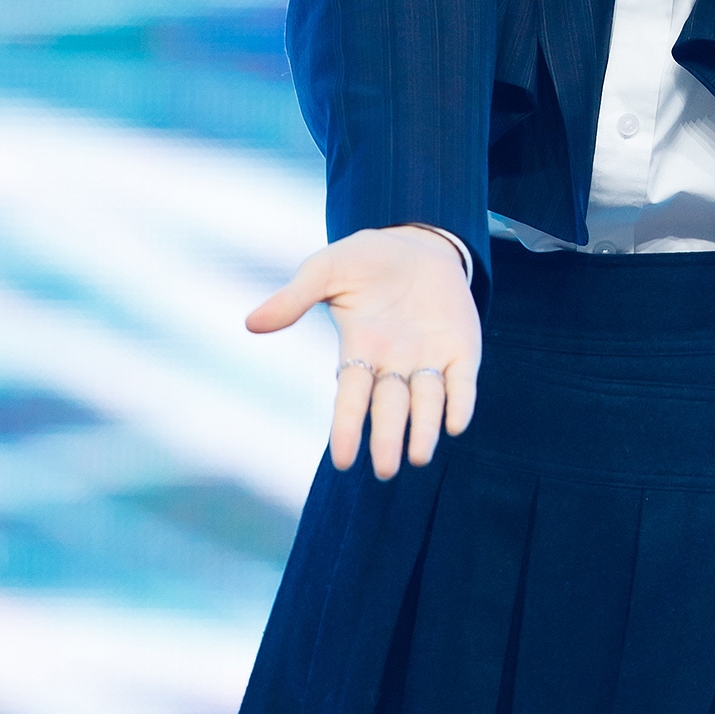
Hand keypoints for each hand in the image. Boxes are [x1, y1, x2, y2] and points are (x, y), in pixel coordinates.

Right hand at [247, 225, 480, 481]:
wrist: (419, 243)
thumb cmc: (366, 260)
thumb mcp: (326, 269)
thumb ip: (295, 297)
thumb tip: (251, 323)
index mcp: (359, 350)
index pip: (351, 397)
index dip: (347, 427)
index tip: (343, 460)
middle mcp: (394, 364)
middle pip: (390, 407)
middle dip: (388, 437)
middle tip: (386, 470)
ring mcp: (429, 359)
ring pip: (426, 402)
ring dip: (424, 429)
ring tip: (419, 457)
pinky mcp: (462, 350)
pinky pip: (461, 383)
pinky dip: (459, 402)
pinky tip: (457, 423)